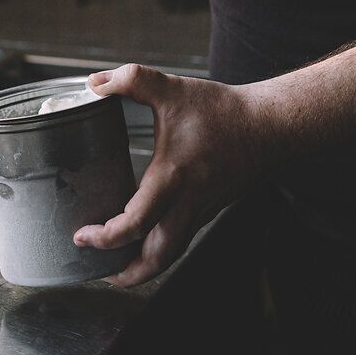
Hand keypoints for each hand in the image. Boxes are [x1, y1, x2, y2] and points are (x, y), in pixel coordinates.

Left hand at [75, 64, 287, 286]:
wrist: (274, 125)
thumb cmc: (225, 111)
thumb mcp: (173, 89)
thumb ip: (132, 80)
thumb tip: (95, 82)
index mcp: (173, 179)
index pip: (136, 224)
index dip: (106, 238)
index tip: (81, 236)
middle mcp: (188, 203)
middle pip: (158, 258)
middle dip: (127, 274)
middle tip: (101, 272)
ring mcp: (202, 210)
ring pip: (173, 253)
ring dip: (145, 267)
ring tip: (119, 268)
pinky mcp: (210, 208)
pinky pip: (183, 238)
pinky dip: (161, 248)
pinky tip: (148, 237)